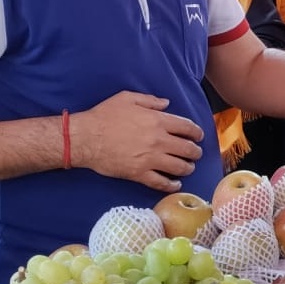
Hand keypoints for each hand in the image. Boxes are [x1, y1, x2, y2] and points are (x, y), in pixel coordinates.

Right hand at [71, 91, 204, 192]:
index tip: (198, 136)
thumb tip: (167, 104)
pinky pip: (161, 182)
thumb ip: (150, 100)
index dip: (196, 132)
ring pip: (179, 167)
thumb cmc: (104, 116)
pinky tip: (175, 184)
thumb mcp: (128, 98)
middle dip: (195, 152)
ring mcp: (150, 159)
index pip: (187, 127)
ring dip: (188, 168)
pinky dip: (172, 185)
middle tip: (196, 153)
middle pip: (188, 149)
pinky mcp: (139, 174)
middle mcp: (159, 140)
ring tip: (188, 167)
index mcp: (158, 121)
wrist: (86, 138)